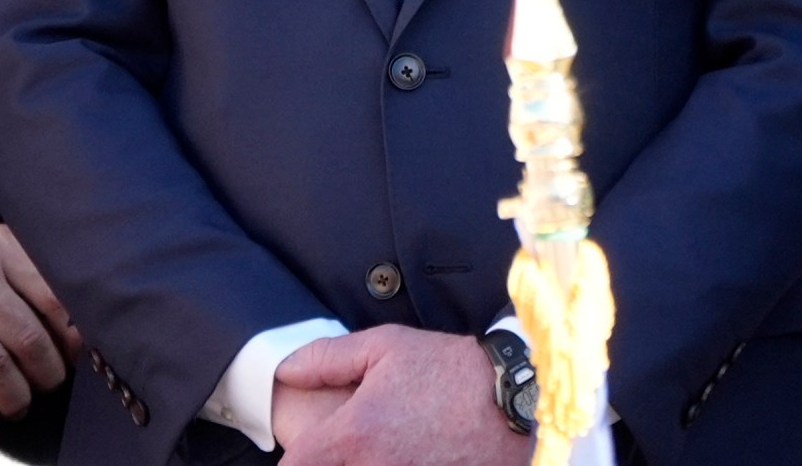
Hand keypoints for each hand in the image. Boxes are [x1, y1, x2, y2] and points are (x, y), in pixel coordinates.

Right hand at [0, 199, 80, 457]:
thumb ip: (27, 273)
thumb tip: (72, 323)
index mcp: (1, 247)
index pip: (53, 299)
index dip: (71, 337)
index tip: (75, 357)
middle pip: (26, 337)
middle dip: (47, 374)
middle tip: (49, 386)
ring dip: (13, 397)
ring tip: (19, 408)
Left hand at [273, 326, 526, 465]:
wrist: (517, 401)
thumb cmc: (451, 369)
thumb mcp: (385, 346)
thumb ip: (326, 359)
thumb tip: (284, 371)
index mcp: (354, 435)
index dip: (295, 459)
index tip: (307, 449)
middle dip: (330, 463)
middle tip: (346, 445)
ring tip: (385, 447)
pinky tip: (410, 455)